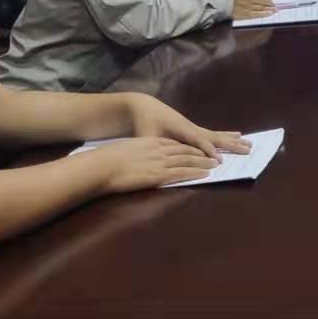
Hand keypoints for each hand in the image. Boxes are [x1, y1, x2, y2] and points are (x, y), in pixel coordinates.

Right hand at [93, 136, 218, 192]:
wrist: (102, 166)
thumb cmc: (107, 160)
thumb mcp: (124, 151)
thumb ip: (133, 154)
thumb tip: (132, 159)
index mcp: (149, 143)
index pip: (173, 144)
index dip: (187, 146)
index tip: (196, 149)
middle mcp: (158, 150)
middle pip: (184, 150)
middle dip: (200, 153)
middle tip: (213, 156)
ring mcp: (160, 162)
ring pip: (188, 161)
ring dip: (203, 163)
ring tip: (215, 164)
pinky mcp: (159, 175)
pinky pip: (182, 173)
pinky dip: (196, 173)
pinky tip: (206, 173)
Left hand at [123, 94, 248, 158]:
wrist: (145, 107)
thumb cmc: (144, 123)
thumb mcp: (145, 136)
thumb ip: (154, 148)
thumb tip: (159, 160)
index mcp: (180, 129)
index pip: (198, 141)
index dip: (208, 150)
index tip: (220, 160)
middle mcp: (191, 127)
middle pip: (215, 137)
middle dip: (231, 145)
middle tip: (248, 150)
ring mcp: (194, 127)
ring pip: (217, 135)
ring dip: (233, 140)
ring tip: (250, 144)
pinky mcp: (194, 129)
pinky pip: (214, 134)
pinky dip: (227, 135)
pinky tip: (237, 135)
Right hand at [230, 0, 274, 19]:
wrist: (222, 0)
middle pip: (265, 0)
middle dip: (271, 2)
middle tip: (274, 4)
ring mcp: (250, 6)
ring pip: (262, 7)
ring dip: (270, 8)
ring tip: (275, 9)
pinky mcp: (247, 14)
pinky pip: (258, 14)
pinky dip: (265, 14)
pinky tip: (270, 14)